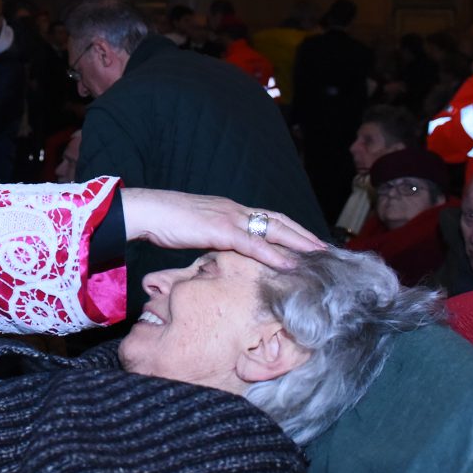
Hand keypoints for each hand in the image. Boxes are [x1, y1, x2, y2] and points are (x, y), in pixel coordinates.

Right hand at [120, 189, 325, 270]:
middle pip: (279, 221)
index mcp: (230, 209)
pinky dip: (274, 254)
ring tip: (318, 255)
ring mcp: (229, 218)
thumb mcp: (196, 230)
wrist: (147, 210)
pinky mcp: (220, 229)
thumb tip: (224, 251)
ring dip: (299, 243)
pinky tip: (289, 264)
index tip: (308, 240)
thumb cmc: (165, 221)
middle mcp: (235, 209)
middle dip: (304, 235)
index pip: (268, 217)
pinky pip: (253, 244)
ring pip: (273, 229)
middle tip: (325, 249)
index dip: (291, 229)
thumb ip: (214, 237)